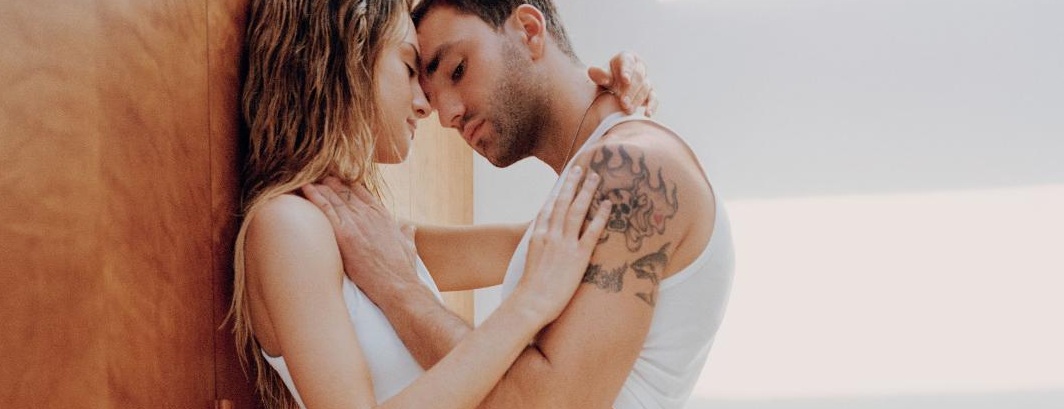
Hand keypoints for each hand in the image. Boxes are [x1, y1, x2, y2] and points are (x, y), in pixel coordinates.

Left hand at [301, 177, 418, 298]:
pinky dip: (314, 197)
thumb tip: (409, 226)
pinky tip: (304, 188)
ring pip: (334, 197)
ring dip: (320, 187)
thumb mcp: (409, 246)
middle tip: (319, 177)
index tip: (339, 180)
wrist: (397, 285)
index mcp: (383, 215)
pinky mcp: (344, 234)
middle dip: (332, 183)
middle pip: (346, 192)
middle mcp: (369, 215)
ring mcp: (356, 223)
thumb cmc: (402, 270)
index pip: (363, 193)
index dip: (349, 185)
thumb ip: (407, 233)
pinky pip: (325, 209)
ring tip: (308, 179)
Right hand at [518, 166, 610, 323]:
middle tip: (580, 168)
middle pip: (562, 202)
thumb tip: (543, 248)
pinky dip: (600, 215)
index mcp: (537, 237)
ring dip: (587, 191)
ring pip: (577, 210)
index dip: (556, 194)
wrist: (531, 302)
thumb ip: (538, 251)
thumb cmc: (529, 291)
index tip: (563, 182)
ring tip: (596, 177)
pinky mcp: (578, 256)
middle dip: (571, 183)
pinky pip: (592, 231)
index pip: (548, 208)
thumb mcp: (530, 264)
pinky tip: (608, 204)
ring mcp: (564, 244)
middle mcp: (551, 235)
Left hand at [588, 51, 658, 115]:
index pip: (628, 62)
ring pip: (645, 88)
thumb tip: (591, 71)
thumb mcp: (602, 75)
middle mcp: (639, 67)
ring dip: (637, 100)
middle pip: (638, 77)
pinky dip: (652, 106)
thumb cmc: (607, 78)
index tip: (625, 80)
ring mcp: (646, 80)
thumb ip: (599, 75)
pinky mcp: (650, 93)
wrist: (613, 87)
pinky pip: (654, 98)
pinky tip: (647, 114)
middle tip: (623, 103)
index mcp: (627, 58)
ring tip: (627, 110)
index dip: (627, 71)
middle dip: (630, 90)